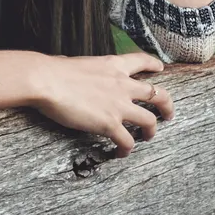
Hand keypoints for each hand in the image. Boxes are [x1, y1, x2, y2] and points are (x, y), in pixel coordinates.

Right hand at [31, 51, 173, 156]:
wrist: (46, 80)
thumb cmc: (52, 70)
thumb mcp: (74, 63)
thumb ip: (83, 70)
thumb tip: (71, 71)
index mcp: (112, 65)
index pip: (140, 61)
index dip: (152, 64)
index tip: (159, 68)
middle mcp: (122, 84)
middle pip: (157, 94)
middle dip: (167, 106)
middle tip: (168, 114)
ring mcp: (118, 105)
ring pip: (149, 121)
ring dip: (151, 131)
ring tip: (148, 137)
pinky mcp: (110, 123)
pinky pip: (127, 141)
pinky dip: (126, 149)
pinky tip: (121, 153)